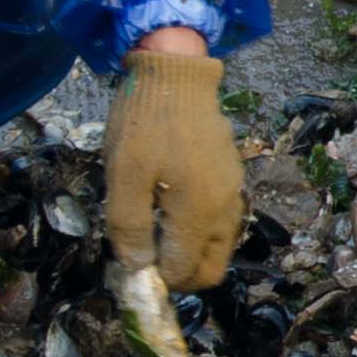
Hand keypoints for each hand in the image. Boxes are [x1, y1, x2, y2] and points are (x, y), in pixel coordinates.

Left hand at [104, 38, 244, 295]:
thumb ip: (129, 228)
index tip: (130, 268)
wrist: (177, 76)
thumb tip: (139, 268)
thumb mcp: (124, 176)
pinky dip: (199, 233)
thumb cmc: (145, 126)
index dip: (156, 280)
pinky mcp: (232, 179)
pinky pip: (221, 224)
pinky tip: (171, 212)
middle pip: (211, 269)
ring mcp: (233, 194)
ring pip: (218, 248)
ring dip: (190, 255)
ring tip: (155, 235)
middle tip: (146, 259)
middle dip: (179, 275)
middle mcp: (225, 209)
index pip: (184, 271)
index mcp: (199, 212)